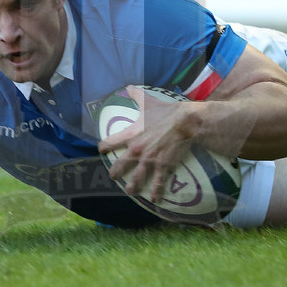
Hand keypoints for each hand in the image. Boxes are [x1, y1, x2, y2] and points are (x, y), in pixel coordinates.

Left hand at [97, 85, 196, 201]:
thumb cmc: (166, 111)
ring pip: (137, 177)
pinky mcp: (163, 166)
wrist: (185, 122)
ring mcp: (149, 160)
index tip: (101, 150)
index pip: (110, 142)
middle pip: (120, 165)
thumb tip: (128, 86)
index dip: (104, 147)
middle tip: (113, 177)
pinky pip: (158, 182)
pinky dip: (156, 192)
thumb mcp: (148, 101)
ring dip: (132, 186)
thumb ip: (136, 95)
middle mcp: (137, 150)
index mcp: (131, 134)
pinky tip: (155, 199)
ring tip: (129, 191)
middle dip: (115, 172)